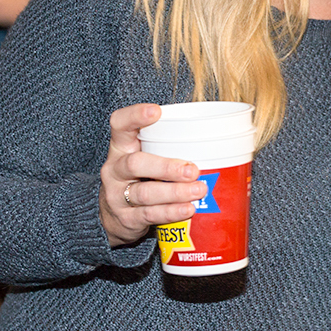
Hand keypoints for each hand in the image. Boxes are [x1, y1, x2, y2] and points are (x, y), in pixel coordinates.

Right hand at [99, 103, 206, 246]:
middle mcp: (115, 169)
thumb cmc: (140, 177)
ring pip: (145, 193)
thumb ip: (167, 145)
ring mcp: (117, 195)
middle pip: (135, 164)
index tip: (155, 112)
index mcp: (121, 147)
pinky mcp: (126, 219)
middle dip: (166, 167)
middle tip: (192, 170)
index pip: (120, 124)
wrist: (112, 217)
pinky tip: (188, 209)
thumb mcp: (145, 156)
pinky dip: (171, 212)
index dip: (134, 116)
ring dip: (175, 192)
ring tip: (199, 191)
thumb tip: (218, 136)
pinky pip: (150, 215)